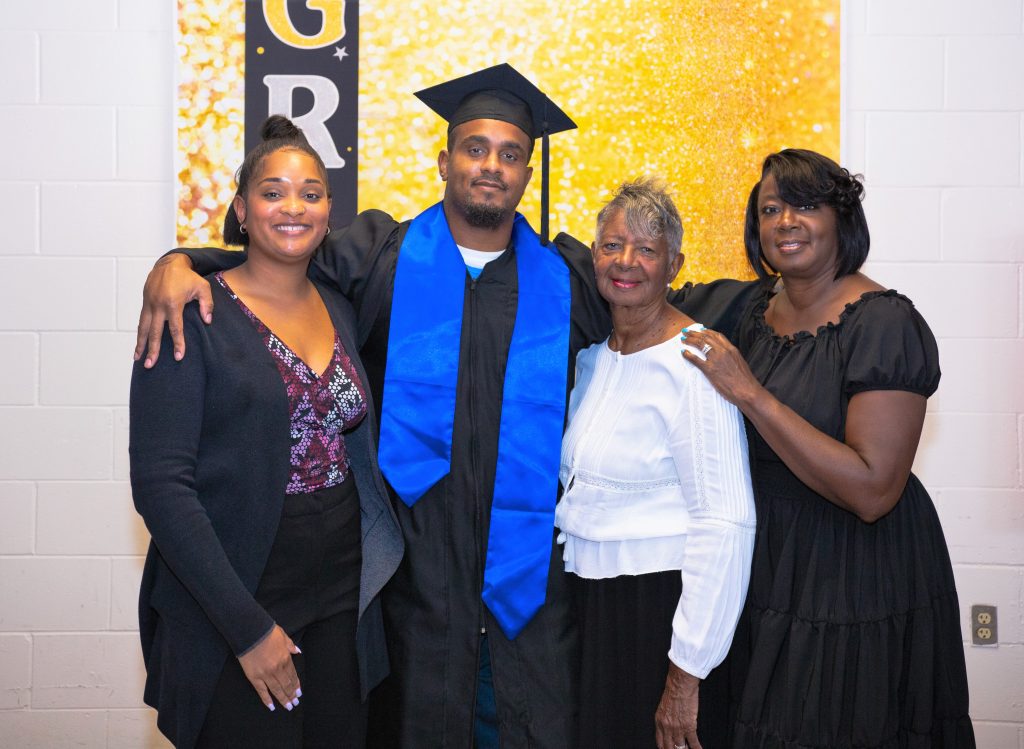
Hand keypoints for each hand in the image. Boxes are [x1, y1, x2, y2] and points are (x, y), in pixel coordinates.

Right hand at [133, 253, 212, 367]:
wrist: (169, 263)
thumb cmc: (188, 277)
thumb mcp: (203, 287)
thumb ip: (207, 304)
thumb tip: (208, 321)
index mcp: (173, 303)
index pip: (175, 328)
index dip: (178, 343)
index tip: (179, 357)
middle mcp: (158, 305)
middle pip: (155, 332)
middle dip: (153, 350)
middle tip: (151, 365)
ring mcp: (149, 304)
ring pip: (143, 328)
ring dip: (140, 344)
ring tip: (138, 359)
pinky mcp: (145, 302)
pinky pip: (141, 321)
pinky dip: (139, 333)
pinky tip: (138, 344)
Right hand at [237, 624, 301, 711]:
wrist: (250, 631)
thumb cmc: (267, 631)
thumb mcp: (283, 635)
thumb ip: (290, 645)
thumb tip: (298, 652)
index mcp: (285, 658)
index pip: (293, 675)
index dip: (296, 684)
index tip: (299, 692)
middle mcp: (278, 669)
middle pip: (286, 684)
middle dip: (292, 694)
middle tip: (295, 703)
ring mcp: (266, 674)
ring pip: (277, 690)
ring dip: (283, 699)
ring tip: (288, 707)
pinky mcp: (254, 678)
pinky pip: (262, 691)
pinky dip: (267, 700)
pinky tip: (272, 707)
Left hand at [655, 661, 701, 748]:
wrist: (680, 685)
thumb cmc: (673, 691)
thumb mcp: (663, 707)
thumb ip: (665, 719)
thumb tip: (669, 727)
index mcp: (659, 722)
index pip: (660, 743)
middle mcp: (666, 727)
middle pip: (669, 748)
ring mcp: (677, 728)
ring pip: (680, 747)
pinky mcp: (689, 726)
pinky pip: (693, 742)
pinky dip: (697, 748)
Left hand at [681, 328, 761, 408]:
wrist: (747, 391)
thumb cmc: (745, 381)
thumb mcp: (740, 362)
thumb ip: (731, 356)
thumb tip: (725, 356)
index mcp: (731, 349)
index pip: (717, 335)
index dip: (707, 331)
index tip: (700, 330)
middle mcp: (723, 351)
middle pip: (706, 337)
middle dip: (695, 333)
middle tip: (687, 332)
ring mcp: (716, 359)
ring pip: (700, 344)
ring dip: (690, 340)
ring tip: (683, 339)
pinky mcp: (710, 369)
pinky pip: (696, 359)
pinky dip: (688, 355)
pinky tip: (684, 353)